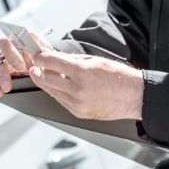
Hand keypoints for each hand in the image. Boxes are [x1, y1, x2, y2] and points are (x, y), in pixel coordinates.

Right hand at [0, 33, 44, 98]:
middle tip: (8, 86)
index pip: (9, 41)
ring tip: (0, 93)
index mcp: (16, 40)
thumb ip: (42, 51)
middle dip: (2, 73)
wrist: (38, 73)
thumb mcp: (46, 57)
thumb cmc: (41, 63)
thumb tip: (36, 51)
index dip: (13, 55)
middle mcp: (2, 48)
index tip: (21, 68)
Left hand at [28, 51, 143, 121]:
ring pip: (51, 91)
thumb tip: (56, 58)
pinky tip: (56, 86)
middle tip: (34, 65)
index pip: (51, 62)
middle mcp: (78, 90)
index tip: (37, 55)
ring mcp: (77, 104)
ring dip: (44, 82)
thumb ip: (72, 60)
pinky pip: (60, 101)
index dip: (40, 57)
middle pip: (46, 79)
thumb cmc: (119, 76)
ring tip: (41, 74)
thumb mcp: (95, 60)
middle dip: (38, 70)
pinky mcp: (79, 113)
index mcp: (82, 72)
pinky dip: (56, 92)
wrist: (135, 97)